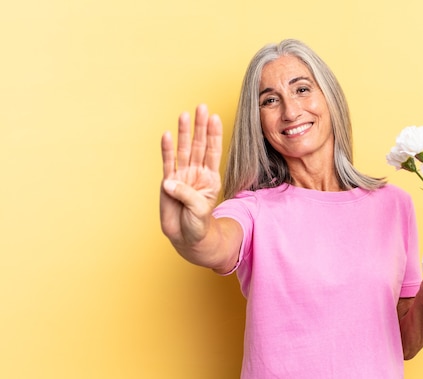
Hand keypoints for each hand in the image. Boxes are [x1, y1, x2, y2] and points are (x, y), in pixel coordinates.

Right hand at [160, 104, 222, 246]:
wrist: (187, 239)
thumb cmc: (199, 225)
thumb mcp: (199, 211)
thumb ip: (187, 195)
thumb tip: (169, 182)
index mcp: (211, 178)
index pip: (213, 151)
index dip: (214, 135)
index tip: (216, 118)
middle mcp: (197, 173)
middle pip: (198, 145)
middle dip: (200, 126)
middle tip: (201, 107)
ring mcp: (183, 176)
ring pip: (184, 150)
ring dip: (184, 133)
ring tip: (185, 114)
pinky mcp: (168, 183)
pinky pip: (168, 164)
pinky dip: (167, 150)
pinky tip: (167, 135)